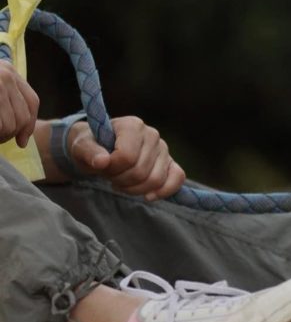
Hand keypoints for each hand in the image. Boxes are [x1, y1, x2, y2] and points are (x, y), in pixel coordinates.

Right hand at [0, 61, 39, 146]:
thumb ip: (6, 96)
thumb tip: (21, 135)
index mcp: (9, 71)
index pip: (32, 101)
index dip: (29, 124)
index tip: (22, 142)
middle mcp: (6, 75)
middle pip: (22, 116)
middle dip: (11, 134)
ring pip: (9, 124)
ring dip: (0, 136)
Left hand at [67, 116, 186, 199]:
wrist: (101, 149)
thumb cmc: (91, 146)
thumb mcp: (81, 147)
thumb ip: (89, 152)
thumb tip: (101, 161)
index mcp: (132, 126)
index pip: (126, 156)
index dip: (111, 168)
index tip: (101, 166)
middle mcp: (152, 135)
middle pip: (140, 171)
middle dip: (121, 180)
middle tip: (110, 176)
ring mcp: (163, 149)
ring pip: (155, 180)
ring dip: (135, 189)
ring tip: (122, 182)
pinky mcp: (170, 163)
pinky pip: (177, 178)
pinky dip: (164, 191)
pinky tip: (148, 196)